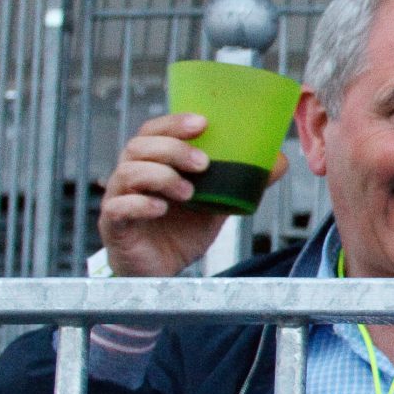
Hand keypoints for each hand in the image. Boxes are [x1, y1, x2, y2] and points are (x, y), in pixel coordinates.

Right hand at [98, 113, 280, 277]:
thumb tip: (279, 161)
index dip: (174, 122)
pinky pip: (117, 207)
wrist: (162, 270)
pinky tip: (160, 208)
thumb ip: (242, 181)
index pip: (154, 131)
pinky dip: (139, 204)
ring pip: (128, 173)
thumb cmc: (183, 229)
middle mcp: (131, 175)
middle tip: (203, 163)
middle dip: (173, 149)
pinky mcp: (113, 226)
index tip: (203, 123)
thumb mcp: (218, 203)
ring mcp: (118, 199)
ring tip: (190, 192)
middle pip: (138, 146)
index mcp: (153, 163)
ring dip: (161, 176)